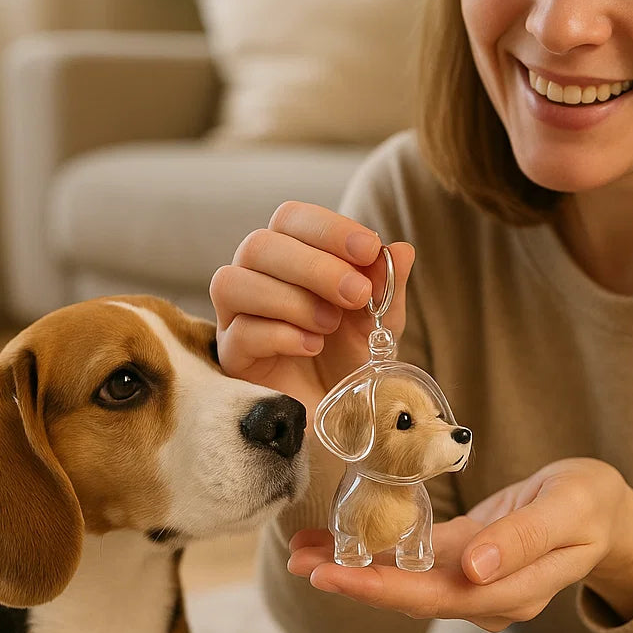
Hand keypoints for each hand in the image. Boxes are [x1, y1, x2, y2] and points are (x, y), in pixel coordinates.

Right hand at [209, 201, 414, 413]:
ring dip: (292, 299)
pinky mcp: (231, 358)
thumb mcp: (381, 318)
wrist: (343, 415)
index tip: (369, 248)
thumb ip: (387, 284)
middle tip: (356, 294)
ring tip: (330, 324)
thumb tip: (402, 250)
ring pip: (234, 282)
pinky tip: (312, 346)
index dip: (328, 228)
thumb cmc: (353, 355)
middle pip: (259, 245)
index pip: (291, 218)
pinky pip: (239, 333)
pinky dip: (281, 334)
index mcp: (289, 255)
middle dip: (314, 266)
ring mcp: (236, 317)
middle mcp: (255, 277)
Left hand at [287, 458, 632, 630]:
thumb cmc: (592, 502)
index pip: (435, 596)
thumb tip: (474, 571)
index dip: (380, 589)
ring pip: (406, 578)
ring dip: (355, 566)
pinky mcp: (468, 555)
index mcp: (511, 589)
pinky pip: (417, 557)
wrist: (605, 510)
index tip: (333, 578)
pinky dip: (380, 548)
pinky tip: (345, 537)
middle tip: (298, 560)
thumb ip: (524, 540)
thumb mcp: (569, 510)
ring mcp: (475, 577)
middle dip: (352, 581)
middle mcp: (487, 593)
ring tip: (304, 548)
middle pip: (409, 594)